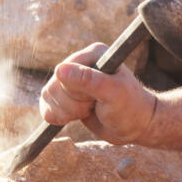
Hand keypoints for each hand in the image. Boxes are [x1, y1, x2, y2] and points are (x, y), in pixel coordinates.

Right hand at [40, 42, 155, 143]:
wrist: (136, 127)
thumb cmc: (130, 108)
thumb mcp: (113, 93)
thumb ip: (88, 80)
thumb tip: (59, 70)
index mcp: (92, 55)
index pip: (63, 71)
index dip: (75, 92)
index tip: (95, 99)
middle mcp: (80, 64)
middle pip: (53, 86)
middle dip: (72, 104)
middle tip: (94, 105)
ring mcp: (71, 81)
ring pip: (47, 96)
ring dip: (66, 112)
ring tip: (89, 110)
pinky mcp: (65, 97)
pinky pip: (45, 105)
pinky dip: (57, 116)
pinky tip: (76, 116)